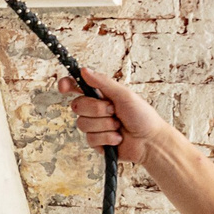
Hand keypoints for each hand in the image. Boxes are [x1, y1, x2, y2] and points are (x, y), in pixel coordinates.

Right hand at [55, 68, 170, 165]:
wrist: (150, 141)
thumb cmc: (142, 116)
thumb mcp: (124, 95)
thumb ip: (103, 82)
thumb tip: (84, 70)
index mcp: (100, 95)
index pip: (77, 87)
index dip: (67, 85)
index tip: (63, 87)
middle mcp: (95, 109)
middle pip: (77, 106)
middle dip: (96, 109)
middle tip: (113, 110)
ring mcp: (94, 126)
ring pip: (83, 124)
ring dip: (104, 125)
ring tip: (118, 126)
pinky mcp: (96, 142)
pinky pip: (90, 139)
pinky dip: (107, 137)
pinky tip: (118, 138)